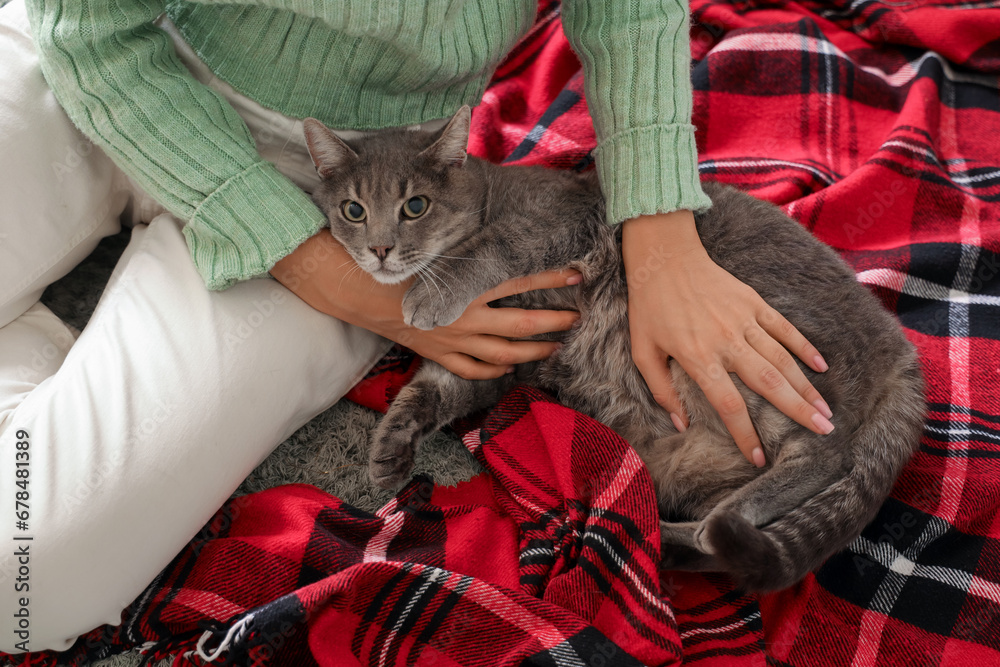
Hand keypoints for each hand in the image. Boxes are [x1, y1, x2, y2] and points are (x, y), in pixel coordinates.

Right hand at [271, 232, 579, 378]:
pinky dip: (493, 370)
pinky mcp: (436, 352)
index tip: (576, 272)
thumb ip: (467, 239)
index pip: (518, 280)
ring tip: (555, 345)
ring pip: (503, 353)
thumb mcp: (431, 242)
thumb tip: (498, 224)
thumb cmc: (392, 256)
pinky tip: (508, 366)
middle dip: (553, 322)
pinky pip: (471, 369)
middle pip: (521, 325)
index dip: (550, 278)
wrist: (350, 287)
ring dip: (533, 350)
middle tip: (576, 317)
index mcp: (464, 283)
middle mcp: (463, 315)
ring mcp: (451, 339)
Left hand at [621, 210, 832, 466]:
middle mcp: (726, 341)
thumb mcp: (642, 351)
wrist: (663, 257)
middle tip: (822, 433)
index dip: (745, 434)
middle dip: (797, 411)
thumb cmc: (649, 308)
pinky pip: (784, 328)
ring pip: (782, 359)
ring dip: (806, 387)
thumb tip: (681, 425)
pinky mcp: (753, 302)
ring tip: (825, 411)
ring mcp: (743, 320)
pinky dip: (804, 347)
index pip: (728, 404)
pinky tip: (821, 367)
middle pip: (769, 383)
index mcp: (698, 357)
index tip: (760, 457)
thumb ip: (661, 390)